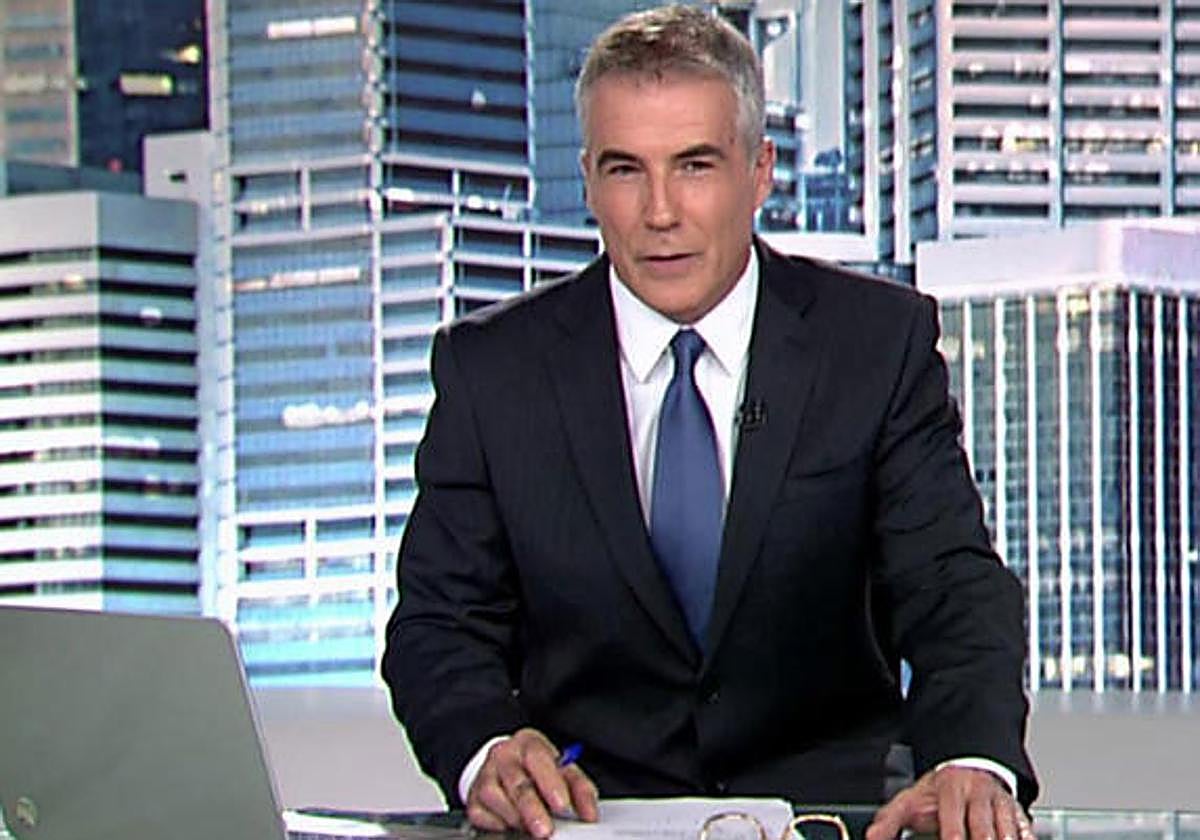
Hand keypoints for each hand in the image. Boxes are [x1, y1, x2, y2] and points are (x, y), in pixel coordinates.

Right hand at [465, 727, 598, 837]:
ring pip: (494, 796)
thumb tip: (589, 813)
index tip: (562, 804)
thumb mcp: (563, 771)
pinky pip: (480, 813)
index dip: (551, 782)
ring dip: (515, 817)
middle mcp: (504, 755)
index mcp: (529, 743)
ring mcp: (486, 774)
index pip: (538, 758)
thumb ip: (580, 789)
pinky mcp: (473, 796)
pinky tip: (510, 825)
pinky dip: (497, 823)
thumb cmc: (539, 769)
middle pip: (516, 781)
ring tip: (530, 827)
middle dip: (532, 809)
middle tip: (545, 830)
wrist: (507, 765)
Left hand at [865, 765, 1033, 839]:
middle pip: (983, 828)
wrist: (967, 767)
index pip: (953, 817)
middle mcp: (979, 795)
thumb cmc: (937, 792)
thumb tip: (872, 838)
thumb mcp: (909, 799)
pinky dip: (1025, 838)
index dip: (953, 835)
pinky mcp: (1018, 815)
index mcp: (952, 789)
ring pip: (1007, 830)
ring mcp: (1001, 805)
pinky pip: (1026, 831)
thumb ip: (890, 820)